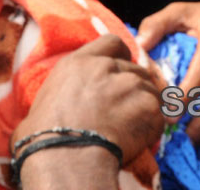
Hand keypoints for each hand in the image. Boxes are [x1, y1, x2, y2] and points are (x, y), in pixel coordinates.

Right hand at [12, 35, 163, 164]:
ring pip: (150, 91)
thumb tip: (44, 115)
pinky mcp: (148, 107)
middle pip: (136, 69)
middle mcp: (107, 67)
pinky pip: (158, 116)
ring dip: (145, 108)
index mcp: (80, 62)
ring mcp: (130, 85)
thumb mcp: (42, 103)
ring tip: (132, 129)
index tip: (119, 73)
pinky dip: (152, 128)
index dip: (120, 57)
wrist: (65, 156)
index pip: (112, 43)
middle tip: (127, 110)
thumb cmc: (44, 136)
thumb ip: (58, 97)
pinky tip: (138, 141)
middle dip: (135, 88)